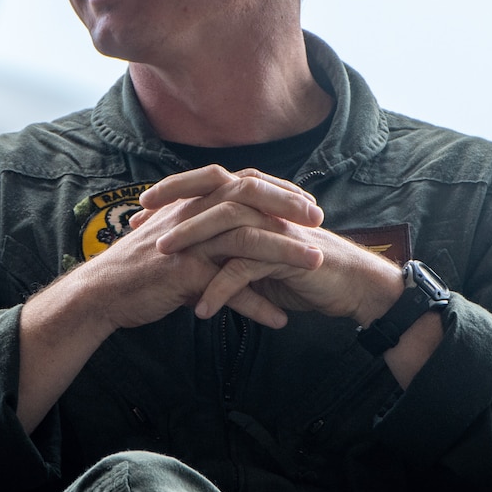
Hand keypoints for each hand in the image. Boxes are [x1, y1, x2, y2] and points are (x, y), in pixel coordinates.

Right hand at [71, 167, 321, 330]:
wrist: (102, 292)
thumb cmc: (141, 266)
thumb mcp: (175, 235)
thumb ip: (206, 226)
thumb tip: (239, 228)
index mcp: (192, 201)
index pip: (243, 181)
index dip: (277, 189)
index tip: (306, 202)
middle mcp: (191, 214)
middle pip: (248, 198)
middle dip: (288, 206)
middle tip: (320, 221)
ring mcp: (187, 243)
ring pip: (245, 239)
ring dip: (285, 252)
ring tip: (316, 264)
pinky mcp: (182, 273)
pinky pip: (228, 287)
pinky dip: (256, 304)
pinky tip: (279, 319)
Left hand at [138, 167, 402, 324]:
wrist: (350, 288)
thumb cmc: (302, 271)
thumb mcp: (258, 257)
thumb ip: (229, 249)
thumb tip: (191, 254)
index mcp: (258, 202)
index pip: (212, 182)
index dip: (176, 189)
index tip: (141, 206)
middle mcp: (267, 208)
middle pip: (216, 191)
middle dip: (175, 202)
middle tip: (141, 220)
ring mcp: (278, 229)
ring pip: (229, 223)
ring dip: (192, 239)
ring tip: (163, 258)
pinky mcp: (289, 257)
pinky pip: (248, 269)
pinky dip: (223, 289)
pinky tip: (202, 309)